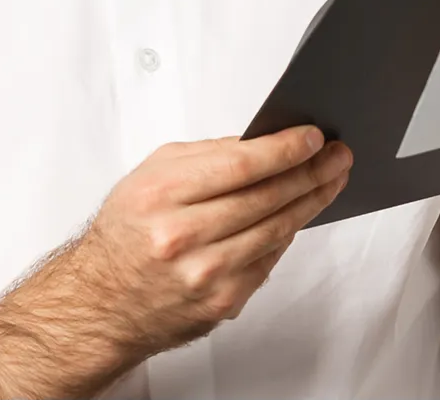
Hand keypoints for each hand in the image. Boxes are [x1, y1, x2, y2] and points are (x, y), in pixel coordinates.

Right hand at [72, 126, 352, 358]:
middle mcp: (182, 237)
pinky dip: (287, 234)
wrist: (102, 302)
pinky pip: (268, 260)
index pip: (240, 165)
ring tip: (332, 179)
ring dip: (312, 201)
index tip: (313, 137)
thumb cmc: (127, 231)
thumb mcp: (152, 174)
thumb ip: (205, 155)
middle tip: (337, 155)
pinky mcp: (222, 302)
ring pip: (276, 230)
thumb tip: (261, 143)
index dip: (284, 149)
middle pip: (266, 197)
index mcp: (162, 195)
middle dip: (310, 172)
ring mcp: (205, 275)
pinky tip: (299, 213)